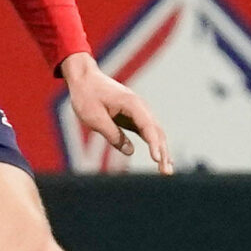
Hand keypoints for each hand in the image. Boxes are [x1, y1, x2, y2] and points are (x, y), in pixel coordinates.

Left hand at [60, 52, 173, 173]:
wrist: (84, 78)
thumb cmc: (86, 96)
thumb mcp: (94, 118)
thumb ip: (112, 134)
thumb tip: (129, 151)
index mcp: (131, 103)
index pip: (148, 126)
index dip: (154, 144)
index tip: (157, 159)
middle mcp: (140, 106)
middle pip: (157, 131)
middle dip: (163, 152)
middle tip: (166, 172)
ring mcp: (138, 110)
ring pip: (155, 132)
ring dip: (162, 150)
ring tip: (166, 170)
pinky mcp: (133, 115)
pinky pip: (148, 131)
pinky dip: (155, 144)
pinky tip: (159, 158)